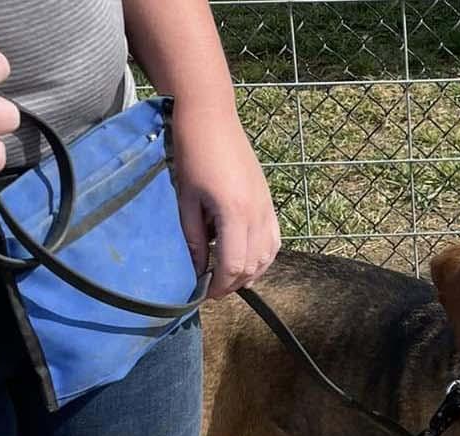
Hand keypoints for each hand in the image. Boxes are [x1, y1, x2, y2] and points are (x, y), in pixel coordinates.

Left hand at [168, 108, 279, 298]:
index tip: (202, 293)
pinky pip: (274, 240)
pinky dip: (263, 257)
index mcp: (234, 214)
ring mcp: (267, 207)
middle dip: (232, 283)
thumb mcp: (185, 200)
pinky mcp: (268, 201)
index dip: (218, 286)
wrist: (212, 118)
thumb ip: (192, 238)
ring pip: (268, 257)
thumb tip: (196, 270)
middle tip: (210, 288)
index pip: (232, 266)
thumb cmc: (192, 154)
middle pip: (252, 266)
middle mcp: (257, 214)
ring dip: (249, 273)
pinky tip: (248, 260)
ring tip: (228, 277)